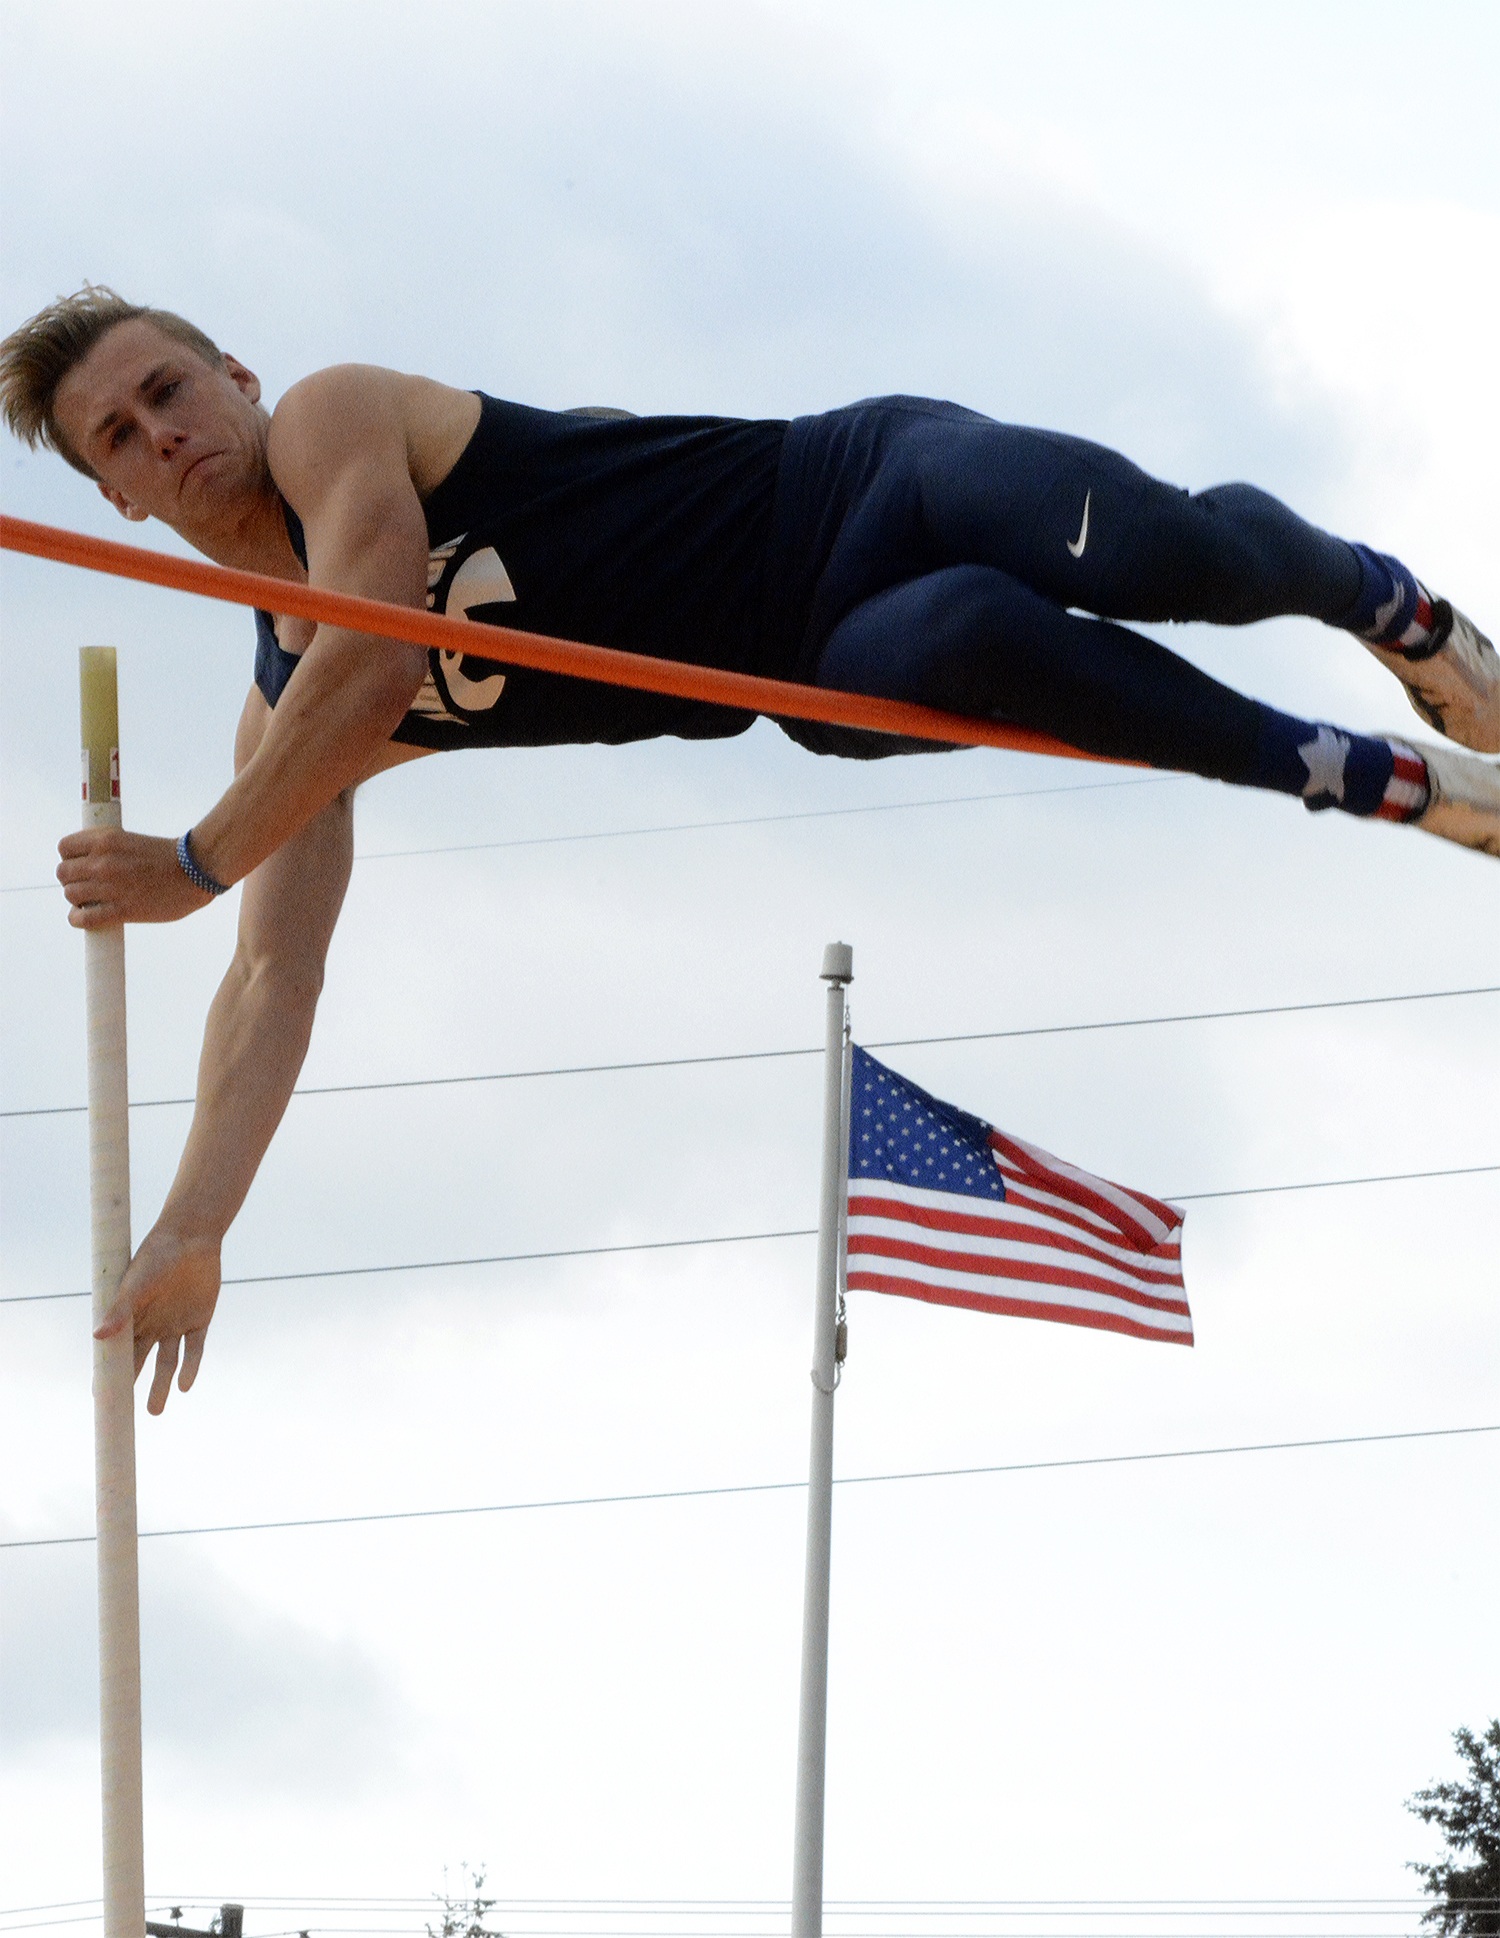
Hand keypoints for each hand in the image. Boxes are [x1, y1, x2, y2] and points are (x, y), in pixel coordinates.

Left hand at [57, 827, 215, 926]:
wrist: (196, 871)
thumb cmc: (168, 856)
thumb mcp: (130, 840)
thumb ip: (107, 848)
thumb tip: (85, 862)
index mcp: (106, 839)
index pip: (64, 847)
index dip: (70, 857)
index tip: (80, 864)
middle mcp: (103, 862)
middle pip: (63, 873)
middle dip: (72, 879)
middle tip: (87, 884)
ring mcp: (110, 887)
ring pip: (71, 895)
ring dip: (77, 899)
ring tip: (91, 900)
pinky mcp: (120, 911)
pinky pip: (83, 918)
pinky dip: (78, 919)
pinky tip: (83, 917)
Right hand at [95, 1225, 221, 1413]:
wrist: (192, 1237)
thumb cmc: (157, 1255)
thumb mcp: (136, 1282)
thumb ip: (120, 1309)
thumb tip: (98, 1337)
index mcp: (131, 1317)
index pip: (117, 1352)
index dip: (109, 1374)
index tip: (100, 1397)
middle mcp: (152, 1324)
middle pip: (140, 1363)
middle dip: (133, 1388)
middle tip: (125, 1415)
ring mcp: (175, 1324)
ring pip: (167, 1363)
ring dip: (161, 1386)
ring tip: (155, 1412)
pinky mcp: (199, 1321)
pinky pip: (194, 1350)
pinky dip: (191, 1368)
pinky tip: (184, 1386)